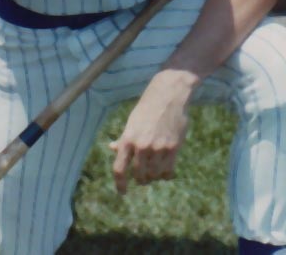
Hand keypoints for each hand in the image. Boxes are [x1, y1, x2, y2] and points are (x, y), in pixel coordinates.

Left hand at [109, 69, 194, 193]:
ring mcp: (158, 148)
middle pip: (139, 176)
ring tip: (155, 171)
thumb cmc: (147, 107)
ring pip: (154, 175)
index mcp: (128, 138)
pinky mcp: (173, 148)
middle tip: (143, 178)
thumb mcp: (132, 122)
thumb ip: (124, 138)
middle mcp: (141, 145)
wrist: (168, 95)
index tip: (122, 192)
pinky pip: (168, 172)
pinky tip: (165, 170)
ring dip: (154, 177)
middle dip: (140, 179)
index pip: (119, 168)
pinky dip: (166, 175)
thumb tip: (112, 148)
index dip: (120, 184)